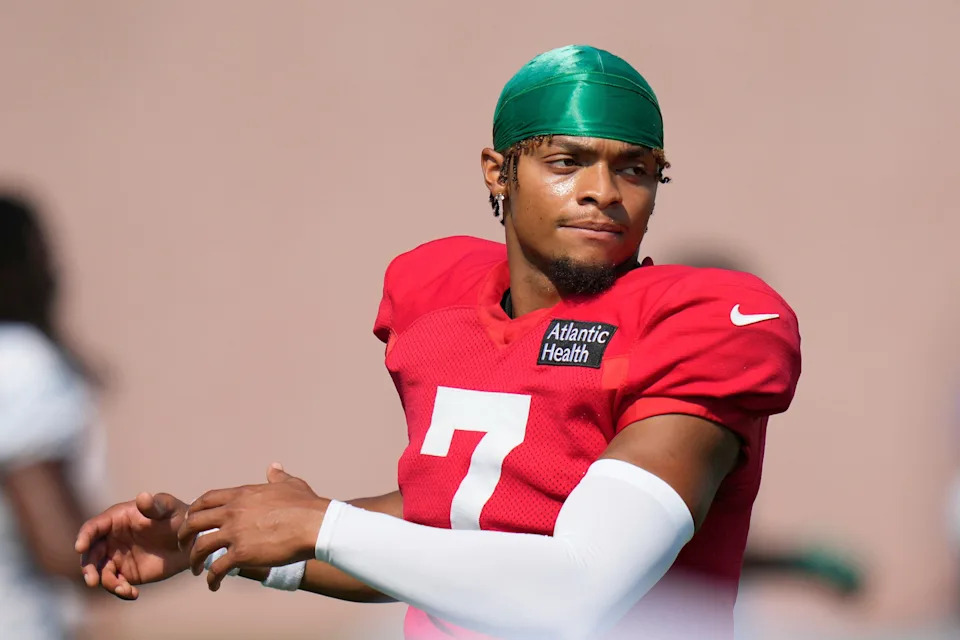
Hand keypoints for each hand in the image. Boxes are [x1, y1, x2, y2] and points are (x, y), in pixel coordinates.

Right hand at [75, 492, 190, 599]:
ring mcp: (117, 557)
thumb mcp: (168, 509)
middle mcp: (111, 538)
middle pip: (90, 554)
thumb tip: (142, 497)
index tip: (80, 547)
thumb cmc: (178, 517)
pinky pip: (116, 584)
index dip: (84, 536)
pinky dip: (120, 591)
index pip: (93, 527)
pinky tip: (133, 593)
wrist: (190, 540)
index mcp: (116, 519)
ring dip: (106, 583)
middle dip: (88, 568)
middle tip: (92, 581)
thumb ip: (154, 505)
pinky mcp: (126, 572)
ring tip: (124, 589)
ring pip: (100, 572)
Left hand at [178, 463, 328, 590]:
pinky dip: (211, 579)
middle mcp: (232, 512)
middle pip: (194, 522)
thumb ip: (277, 476)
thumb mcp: (290, 484)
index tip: (192, 521)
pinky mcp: (242, 553)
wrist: (316, 524)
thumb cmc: (306, 505)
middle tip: (184, 546)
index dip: (194, 511)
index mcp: (241, 494)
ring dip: (193, 560)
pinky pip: (217, 568)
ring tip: (196, 570)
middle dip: (184, 535)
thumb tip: (274, 466)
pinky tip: (213, 586)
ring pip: (200, 547)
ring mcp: (235, 533)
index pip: (206, 499)